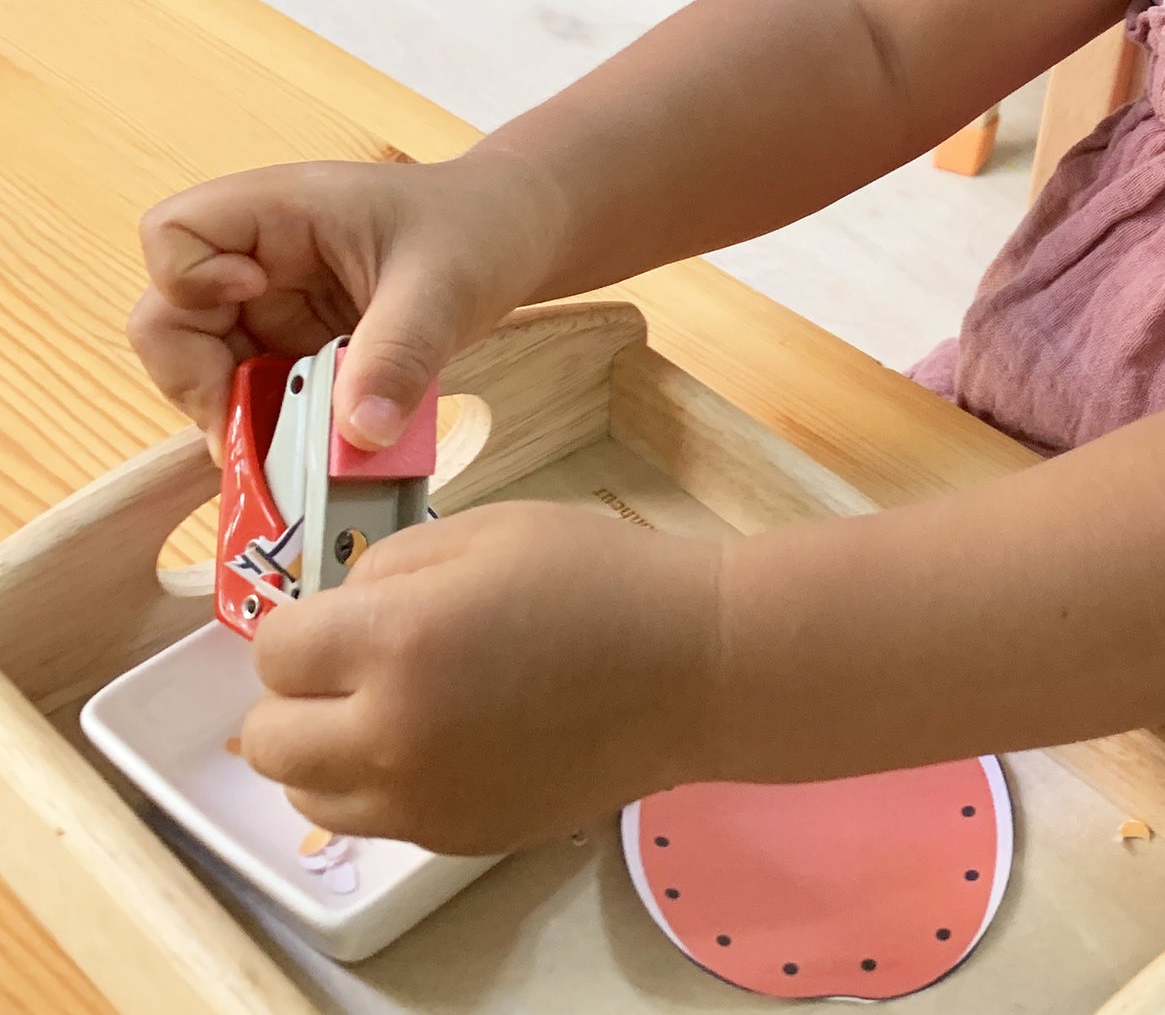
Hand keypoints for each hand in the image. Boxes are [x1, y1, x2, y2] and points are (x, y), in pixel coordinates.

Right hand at [128, 153, 556, 459]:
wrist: (516, 238)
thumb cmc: (477, 230)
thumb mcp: (444, 285)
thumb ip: (398, 354)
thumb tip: (361, 436)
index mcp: (278, 212)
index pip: (173, 234)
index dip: (189, 279)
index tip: (252, 300)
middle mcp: (260, 261)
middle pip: (173, 319)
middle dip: (201, 380)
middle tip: (252, 428)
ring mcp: (276, 310)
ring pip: (211, 371)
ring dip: (242, 417)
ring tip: (294, 453)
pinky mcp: (301, 352)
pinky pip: (263, 397)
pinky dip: (280, 430)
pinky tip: (319, 453)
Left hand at [240, 502, 722, 854]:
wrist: (693, 665)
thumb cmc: (596, 575)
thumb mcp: (484, 529)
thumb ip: (387, 566)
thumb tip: (338, 613)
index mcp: (397, 642)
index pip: (274, 652)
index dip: (304, 625)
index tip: (346, 616)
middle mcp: (393, 738)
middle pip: (267, 740)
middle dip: (296, 695)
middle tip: (355, 664)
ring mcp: (427, 803)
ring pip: (308, 796)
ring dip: (327, 750)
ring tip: (393, 707)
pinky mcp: (461, 839)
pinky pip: (375, 821)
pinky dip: (382, 785)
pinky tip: (443, 741)